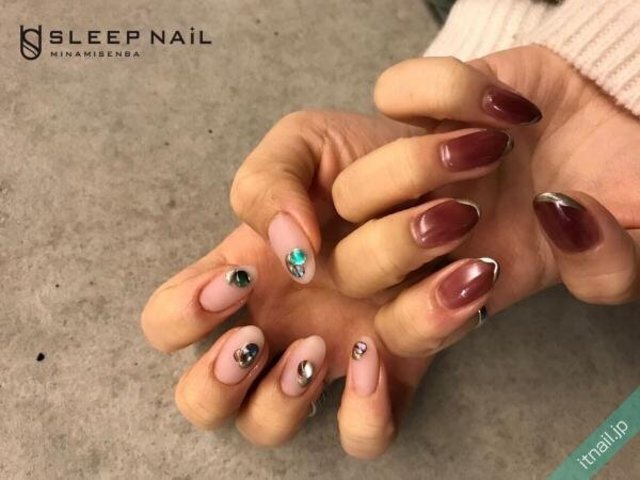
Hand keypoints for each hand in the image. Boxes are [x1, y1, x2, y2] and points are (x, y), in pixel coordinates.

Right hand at [142, 111, 494, 458]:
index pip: (167, 322)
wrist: (454, 178)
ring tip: (322, 345)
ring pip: (269, 427)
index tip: (238, 279)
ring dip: (284, 397)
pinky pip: (364, 437)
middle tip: (260, 335)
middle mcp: (275, 326)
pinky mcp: (389, 379)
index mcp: (243, 276)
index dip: (181, 314)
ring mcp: (327, 360)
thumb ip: (270, 183)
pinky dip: (364, 413)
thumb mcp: (304, 144)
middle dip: (217, 380)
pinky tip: (375, 357)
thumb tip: (286, 250)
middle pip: (201, 401)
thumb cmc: (369, 162)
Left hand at [346, 45, 639, 354]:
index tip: (486, 273)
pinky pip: (392, 93)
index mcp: (469, 283)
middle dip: (402, 243)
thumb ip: (609, 264)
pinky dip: (440, 92)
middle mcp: (432, 234)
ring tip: (490, 150)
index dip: (424, 316)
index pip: (401, 329)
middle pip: (355, 266)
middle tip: (469, 213)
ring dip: (414, 169)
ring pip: (353, 189)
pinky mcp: (434, 105)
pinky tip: (501, 107)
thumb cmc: (625, 192)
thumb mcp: (636, 249)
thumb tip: (558, 215)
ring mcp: (423, 171)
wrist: (626, 118)